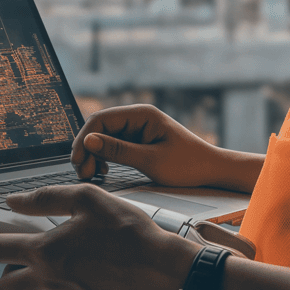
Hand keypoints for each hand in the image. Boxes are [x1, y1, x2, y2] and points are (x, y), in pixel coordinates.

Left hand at [0, 184, 202, 289]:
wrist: (166, 272)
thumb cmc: (132, 233)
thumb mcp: (90, 200)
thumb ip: (47, 198)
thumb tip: (14, 201)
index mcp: (47, 251)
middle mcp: (51, 281)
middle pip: (5, 287)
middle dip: (4, 274)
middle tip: (21, 258)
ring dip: (37, 282)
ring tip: (63, 261)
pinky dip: (67, 288)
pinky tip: (88, 272)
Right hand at [70, 104, 230, 187]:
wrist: (212, 171)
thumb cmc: (188, 165)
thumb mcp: (151, 161)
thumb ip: (118, 151)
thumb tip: (88, 141)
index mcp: (141, 114)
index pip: (100, 120)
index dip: (84, 139)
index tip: (77, 161)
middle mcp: (137, 118)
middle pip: (99, 128)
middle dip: (87, 150)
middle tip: (83, 173)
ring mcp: (137, 129)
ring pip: (104, 138)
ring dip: (93, 155)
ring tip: (91, 174)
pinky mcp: (138, 141)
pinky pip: (114, 146)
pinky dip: (104, 158)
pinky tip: (103, 171)